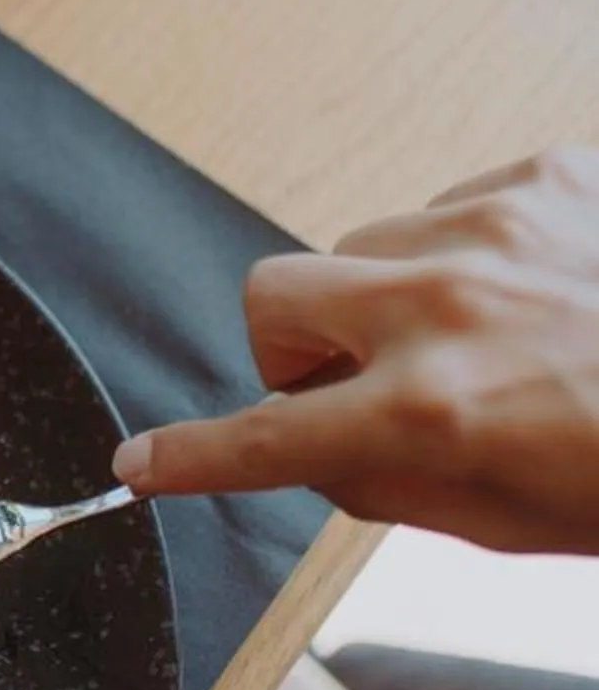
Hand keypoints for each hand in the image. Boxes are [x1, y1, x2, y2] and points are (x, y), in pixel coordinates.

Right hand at [116, 146, 598, 550]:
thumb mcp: (518, 519)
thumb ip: (397, 481)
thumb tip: (320, 449)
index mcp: (434, 413)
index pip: (265, 439)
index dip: (192, 460)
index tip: (142, 464)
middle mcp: (447, 308)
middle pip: (272, 298)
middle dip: (289, 349)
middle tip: (347, 386)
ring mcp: (496, 225)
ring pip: (363, 248)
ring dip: (389, 299)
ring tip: (486, 339)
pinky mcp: (549, 171)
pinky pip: (454, 205)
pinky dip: (473, 253)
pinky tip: (548, 292)